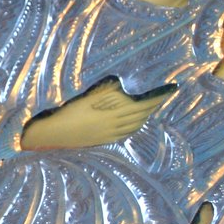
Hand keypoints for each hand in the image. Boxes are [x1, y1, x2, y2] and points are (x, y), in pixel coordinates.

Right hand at [20, 78, 174, 149]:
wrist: (52, 133)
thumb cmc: (65, 111)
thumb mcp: (85, 95)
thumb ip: (104, 90)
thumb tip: (121, 83)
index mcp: (111, 110)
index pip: (143, 103)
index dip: (159, 96)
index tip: (171, 89)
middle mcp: (114, 123)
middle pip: (142, 114)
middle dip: (156, 104)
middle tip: (164, 95)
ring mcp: (108, 133)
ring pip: (135, 124)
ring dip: (147, 115)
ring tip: (153, 107)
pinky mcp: (102, 140)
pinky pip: (126, 133)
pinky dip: (136, 126)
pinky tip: (136, 123)